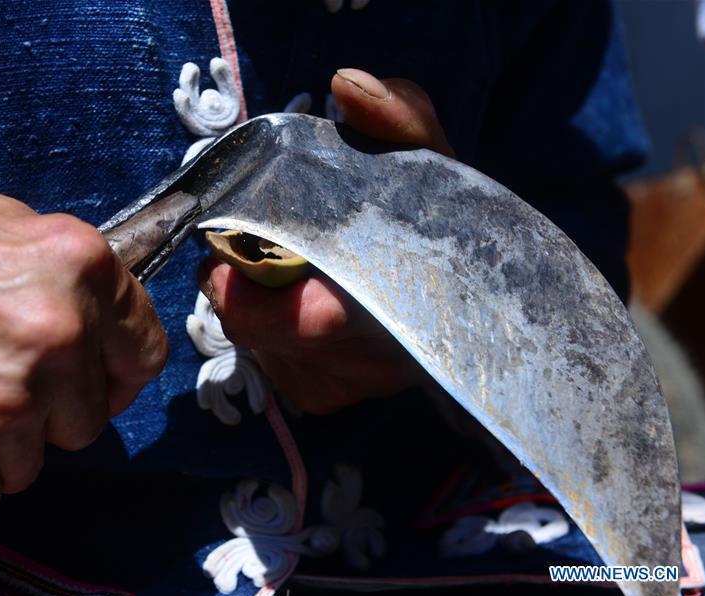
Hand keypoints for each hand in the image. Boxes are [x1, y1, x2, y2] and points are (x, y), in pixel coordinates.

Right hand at [0, 178, 167, 518]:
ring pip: (36, 461)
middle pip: (89, 416)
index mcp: (77, 265)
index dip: (118, 373)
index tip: (97, 382)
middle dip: (47, 409)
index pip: (145, 352)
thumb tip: (102, 323)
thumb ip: (65, 277)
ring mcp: (9, 400)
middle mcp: (56, 333)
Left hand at [199, 68, 452, 413]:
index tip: (237, 240)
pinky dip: (263, 328)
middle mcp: (370, 363)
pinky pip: (265, 361)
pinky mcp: (321, 399)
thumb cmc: (436, 220)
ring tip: (276, 268)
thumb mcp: (427, 157)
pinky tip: (290, 303)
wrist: (467, 289)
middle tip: (246, 242)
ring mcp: (343, 388)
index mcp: (397, 304)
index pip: (307, 317)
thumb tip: (347, 86)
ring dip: (248, 301)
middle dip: (238, 280)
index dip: (252, 284)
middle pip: (259, 330)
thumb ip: (398, 116)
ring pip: (255, 345)